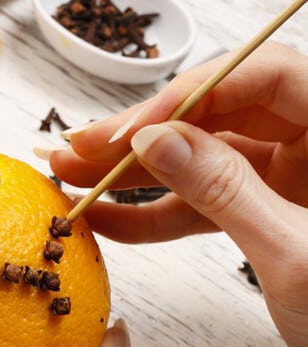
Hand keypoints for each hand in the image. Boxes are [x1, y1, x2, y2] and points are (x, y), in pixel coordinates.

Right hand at [45, 42, 307, 346]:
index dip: (193, 93)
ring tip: (73, 179)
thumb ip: (223, 192)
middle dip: (142, 134)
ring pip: (196, 160)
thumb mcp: (292, 255)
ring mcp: (282, 182)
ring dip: (131, 173)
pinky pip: (197, 205)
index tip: (133, 130)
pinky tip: (105, 222)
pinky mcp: (259, 215)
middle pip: (216, 115)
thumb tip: (154, 141)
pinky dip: (150, 215)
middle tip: (80, 148)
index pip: (262, 77)